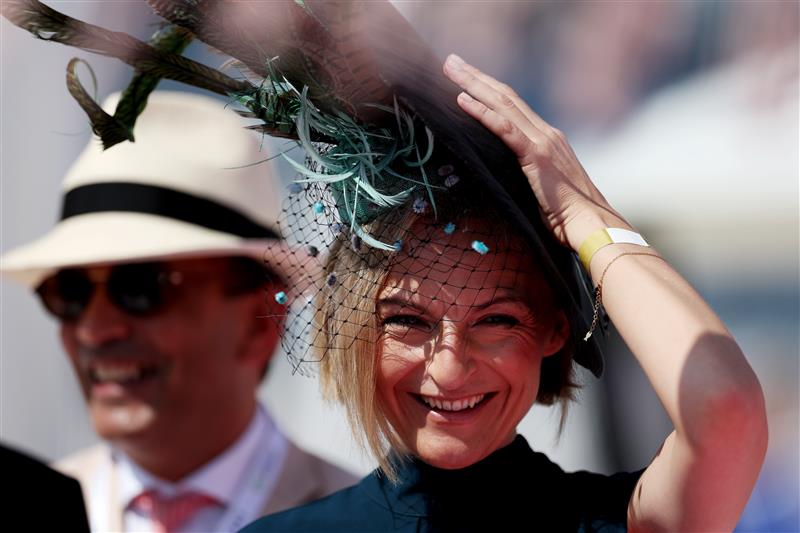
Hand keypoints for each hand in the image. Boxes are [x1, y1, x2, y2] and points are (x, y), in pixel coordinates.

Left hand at [442, 53, 629, 250]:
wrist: (593, 226)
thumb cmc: (570, 218)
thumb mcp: (545, 191)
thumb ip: (528, 178)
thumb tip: (505, 183)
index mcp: (548, 140)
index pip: (513, 106)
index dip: (489, 89)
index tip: (467, 77)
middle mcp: (546, 134)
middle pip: (505, 96)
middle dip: (476, 77)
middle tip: (451, 61)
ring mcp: (542, 142)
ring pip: (502, 103)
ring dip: (473, 83)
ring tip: (449, 68)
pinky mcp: (536, 157)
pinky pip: (505, 129)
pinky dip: (482, 112)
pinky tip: (462, 100)